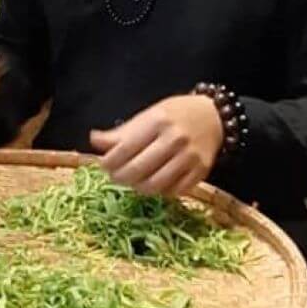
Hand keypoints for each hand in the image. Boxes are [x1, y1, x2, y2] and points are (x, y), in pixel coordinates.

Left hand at [90, 95, 222, 196]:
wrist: (212, 117)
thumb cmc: (174, 115)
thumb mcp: (147, 115)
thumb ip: (121, 132)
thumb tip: (94, 140)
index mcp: (158, 122)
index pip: (126, 147)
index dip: (110, 161)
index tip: (103, 165)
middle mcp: (175, 140)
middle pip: (139, 168)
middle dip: (120, 177)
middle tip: (114, 177)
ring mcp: (190, 158)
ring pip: (156, 184)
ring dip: (138, 187)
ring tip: (131, 182)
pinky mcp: (201, 172)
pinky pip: (175, 191)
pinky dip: (160, 192)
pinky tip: (152, 184)